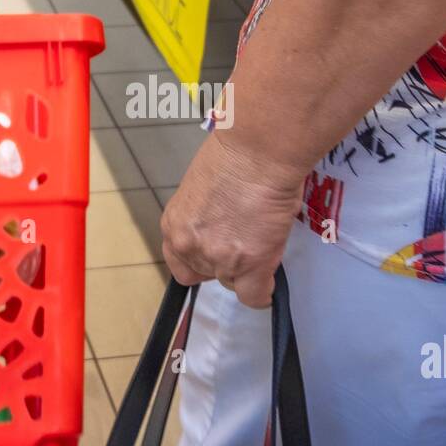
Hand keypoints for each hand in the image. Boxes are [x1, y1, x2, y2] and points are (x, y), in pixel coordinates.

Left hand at [160, 128, 305, 309]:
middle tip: (245, 239)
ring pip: (234, 283)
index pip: (180, 263)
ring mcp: (219, 258)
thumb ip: (204, 216)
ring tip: (264, 239)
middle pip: (207, 276)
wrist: (260, 150)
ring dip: (248, 269)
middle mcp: (190, 245)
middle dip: (226, 263)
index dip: (202, 260)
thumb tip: (219, 225)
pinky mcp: (249, 264)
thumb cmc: (236, 153)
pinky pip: (255, 296)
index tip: (218, 252)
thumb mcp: (203, 187)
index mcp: (175, 225)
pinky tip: (270, 280)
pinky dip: (264, 292)